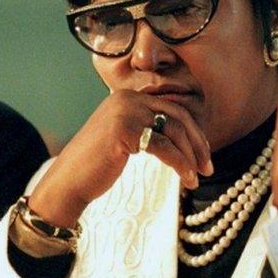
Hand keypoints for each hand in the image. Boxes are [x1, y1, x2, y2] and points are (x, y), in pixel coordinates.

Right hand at [29, 89, 212, 227]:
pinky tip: (187, 178)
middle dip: (198, 143)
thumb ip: (148, 127)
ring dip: (191, 157)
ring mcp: (124, 112)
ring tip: (197, 178)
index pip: (172, 108)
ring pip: (173, 131)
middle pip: (177, 117)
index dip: (194, 132)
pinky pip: (164, 147)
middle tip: (208, 167)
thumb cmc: (97, 165)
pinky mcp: (124, 131)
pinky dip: (180, 164)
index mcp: (128, 96)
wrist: (68, 181)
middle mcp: (127, 98)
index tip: (203, 155)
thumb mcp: (125, 137)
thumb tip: (187, 135)